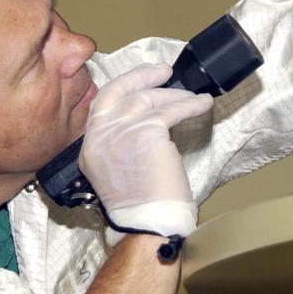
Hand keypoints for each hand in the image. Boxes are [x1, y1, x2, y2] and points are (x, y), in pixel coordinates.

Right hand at [78, 63, 212, 236]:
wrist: (147, 223)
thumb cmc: (140, 206)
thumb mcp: (115, 173)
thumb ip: (119, 146)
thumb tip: (144, 123)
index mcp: (90, 148)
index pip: (102, 105)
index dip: (123, 88)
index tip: (141, 81)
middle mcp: (100, 136)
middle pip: (118, 91)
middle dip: (142, 76)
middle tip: (163, 71)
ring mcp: (121, 131)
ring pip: (148, 98)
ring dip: (175, 95)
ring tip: (193, 96)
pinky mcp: (146, 131)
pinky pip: (171, 110)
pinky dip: (190, 105)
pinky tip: (202, 105)